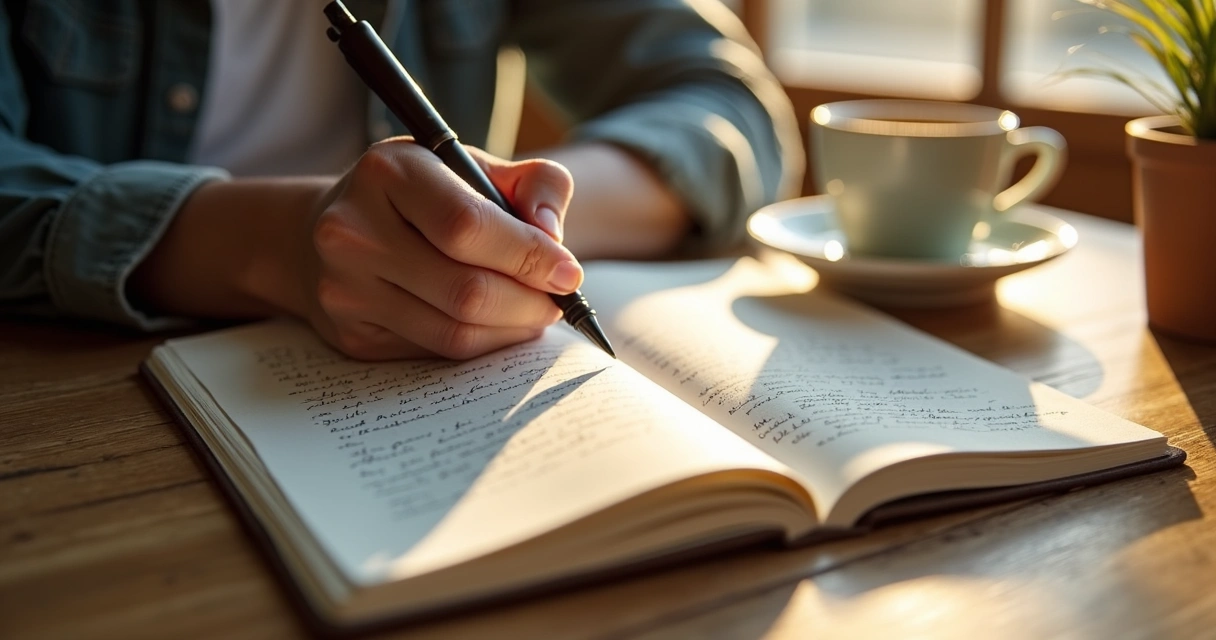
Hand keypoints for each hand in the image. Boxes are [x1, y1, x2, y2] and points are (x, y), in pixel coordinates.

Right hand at [294, 138, 579, 360]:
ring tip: (536, 312)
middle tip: (558, 301)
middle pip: (465, 290)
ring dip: (512, 329)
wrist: (328, 230)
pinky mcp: (351, 334)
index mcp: (387, 172)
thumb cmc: (422, 194)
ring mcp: (345, 288)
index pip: (468, 226)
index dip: (527, 256)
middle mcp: (353, 231)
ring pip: (455, 332)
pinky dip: (482, 345)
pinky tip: (498, 326)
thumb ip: (532, 183)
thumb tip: (553, 235)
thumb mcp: (472, 166)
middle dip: (529, 302)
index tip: (569, 272)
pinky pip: (436, 353)